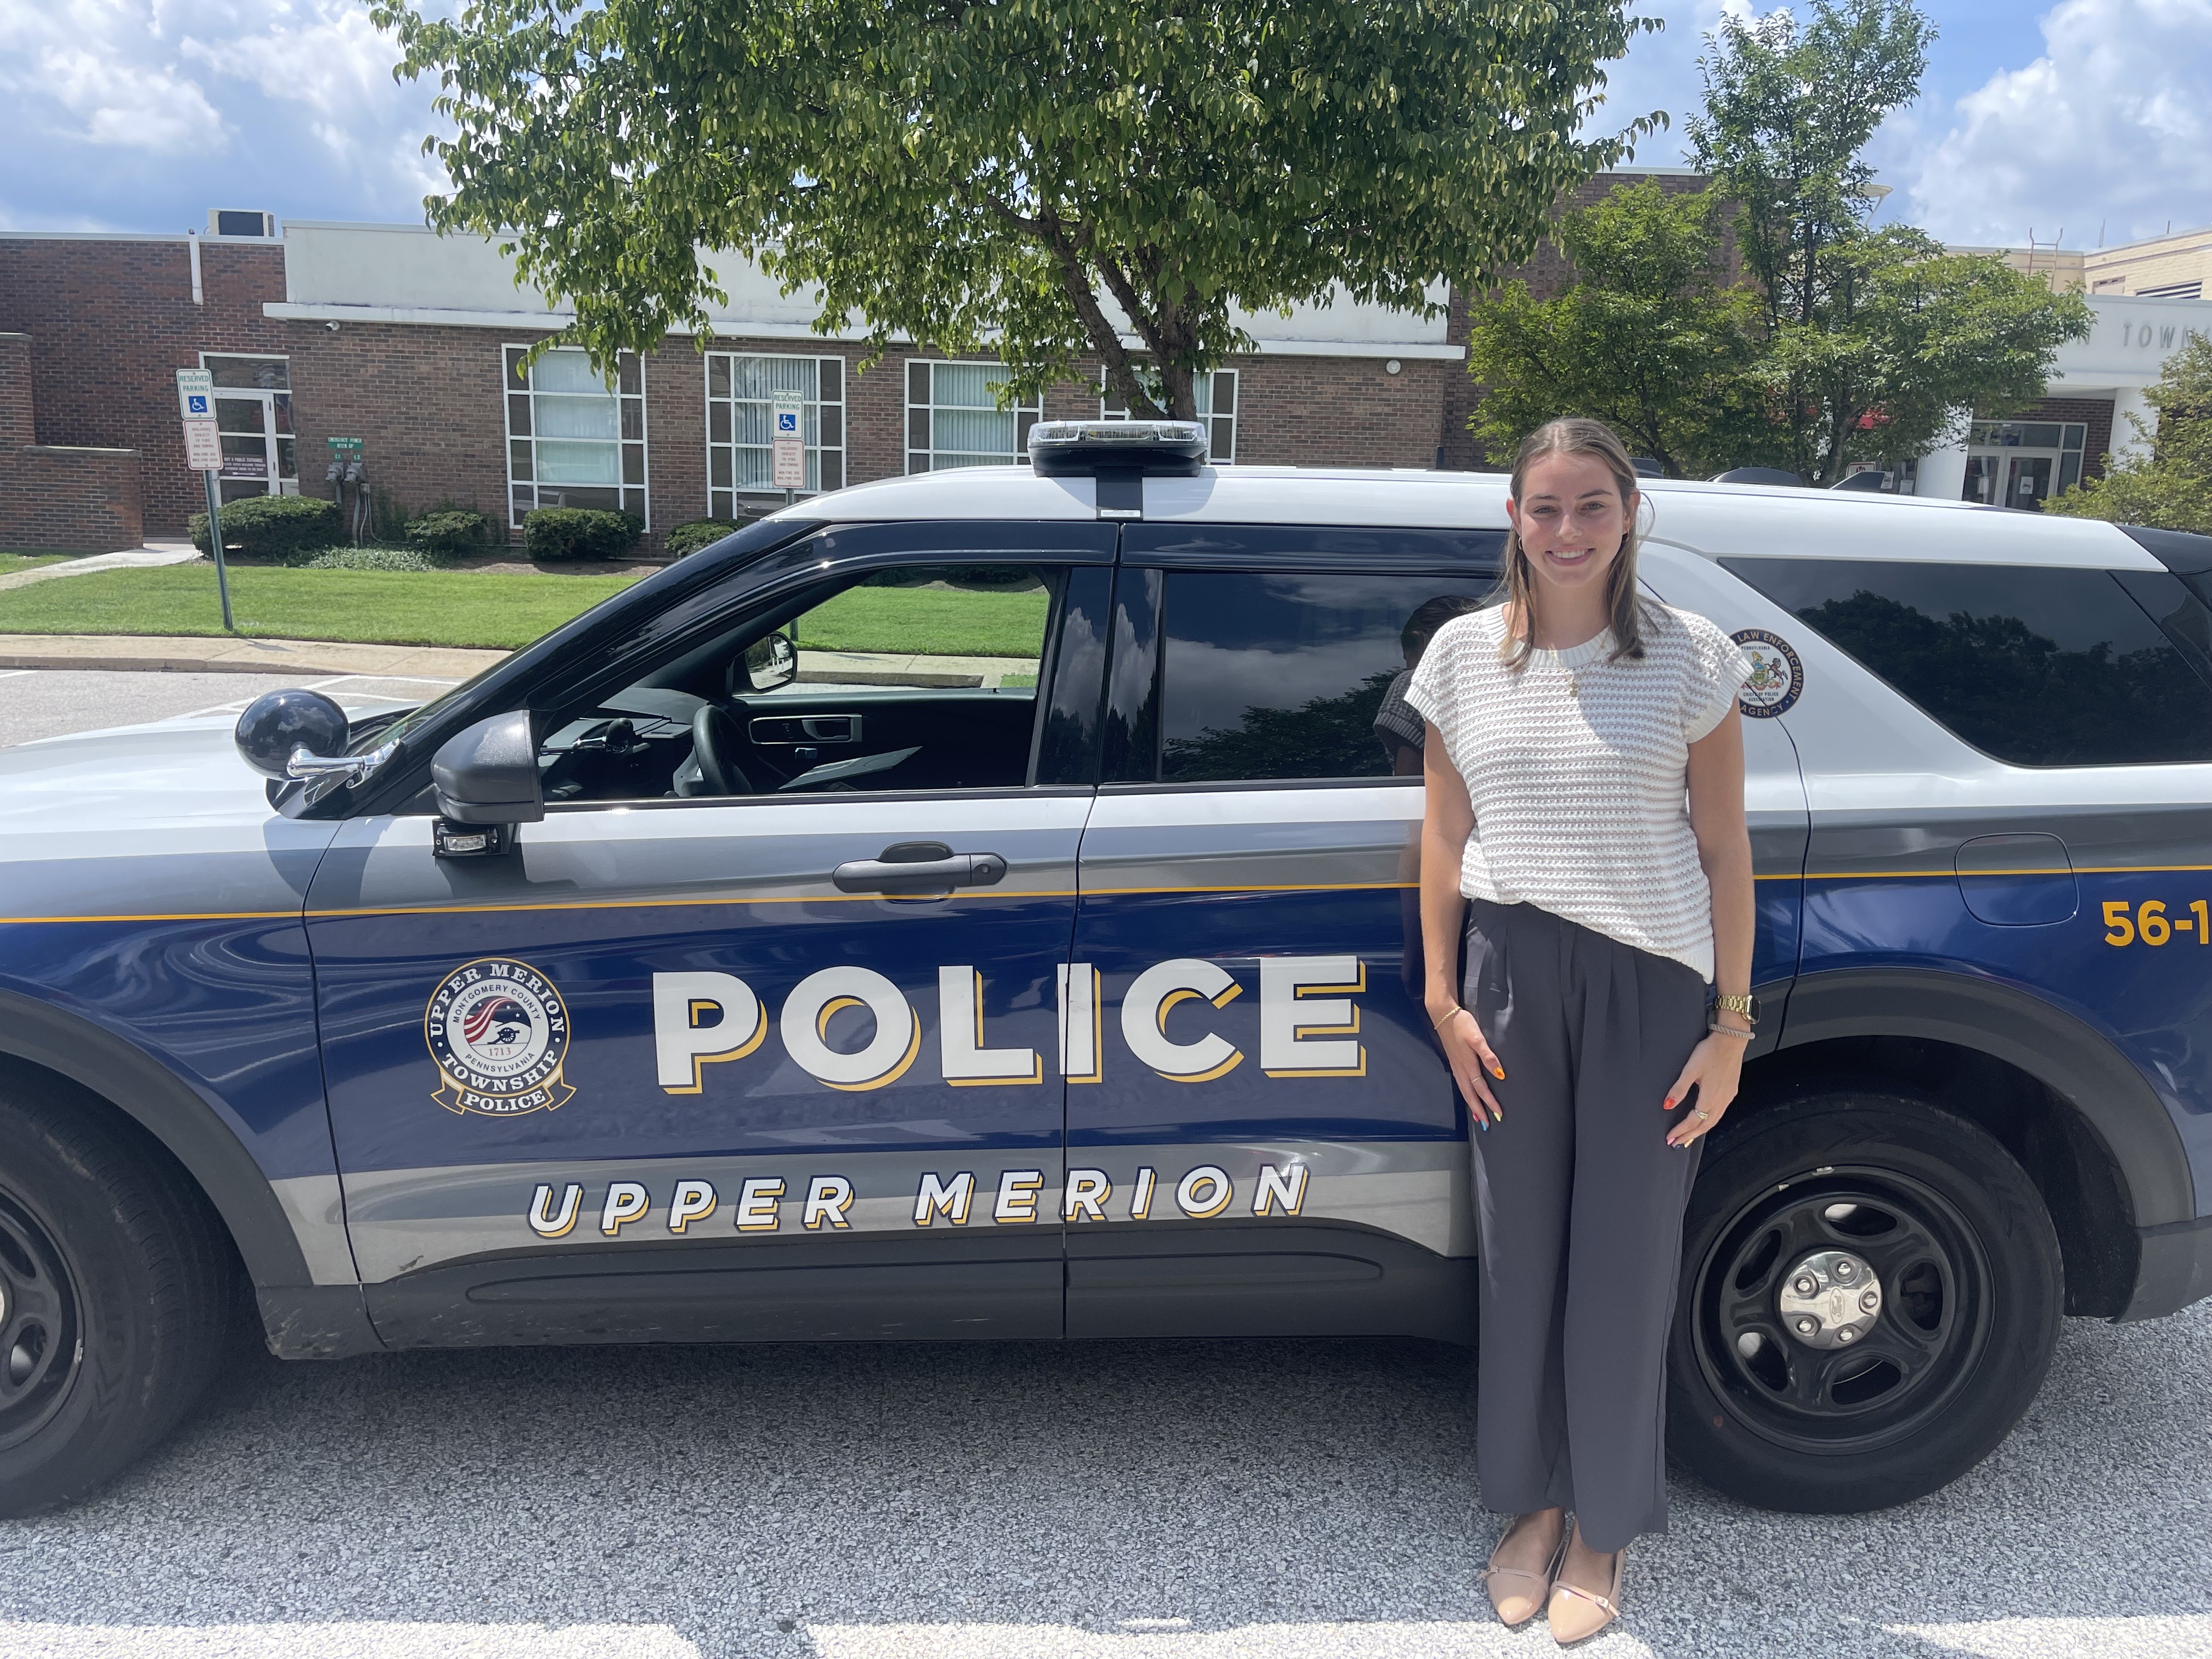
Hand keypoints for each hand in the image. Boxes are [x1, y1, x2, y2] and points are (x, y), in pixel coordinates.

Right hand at [1431, 1004, 1504, 1124]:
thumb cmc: (1461, 1024)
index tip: (1498, 1114)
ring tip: (1477, 1116)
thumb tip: (1499, 1074)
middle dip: (1478, 1110)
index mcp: (1468, 1065)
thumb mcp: (1477, 1037)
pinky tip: (1468, 1094)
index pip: (1481, 1089)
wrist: (1442, 1014)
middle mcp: (1461, 1069)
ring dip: (1471, 1104)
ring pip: (1464, 1091)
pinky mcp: (1454, 1061)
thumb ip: (1488, 1056)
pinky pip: (1461, 1084)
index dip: (1490, 1102)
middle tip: (1486, 1124)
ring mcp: (1456, 1066)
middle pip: (1470, 1094)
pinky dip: (1466, 1094)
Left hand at [1664, 1028, 1744, 1147]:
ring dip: (1700, 1131)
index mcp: (1710, 1097)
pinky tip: (1705, 1121)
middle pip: (1704, 1126)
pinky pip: (1720, 1113)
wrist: (1731, 1040)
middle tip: (1677, 1143)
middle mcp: (1721, 1100)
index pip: (1693, 1121)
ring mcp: (1728, 1097)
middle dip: (1689, 1136)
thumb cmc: (1711, 1051)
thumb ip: (1679, 1089)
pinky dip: (1710, 1122)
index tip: (1671, 1138)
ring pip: (1713, 1121)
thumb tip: (1668, 1105)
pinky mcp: (1731, 1091)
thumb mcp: (1690, 1069)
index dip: (1681, 1131)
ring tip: (1688, 1137)